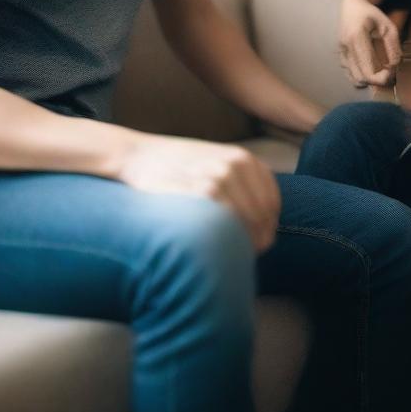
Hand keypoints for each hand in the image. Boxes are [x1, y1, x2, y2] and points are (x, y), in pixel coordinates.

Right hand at [118, 135, 280, 252]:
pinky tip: (212, 246)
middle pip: (263, 217)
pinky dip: (224, 240)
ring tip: (225, 253)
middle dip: (257, 240)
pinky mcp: (203, 192)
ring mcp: (221, 177)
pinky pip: (226, 226)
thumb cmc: (177, 168)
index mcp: (245, 159)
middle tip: (240, 255)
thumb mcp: (217, 164)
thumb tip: (266, 231)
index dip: (267, 228)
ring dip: (241, 245)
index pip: (272, 204)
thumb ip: (242, 187)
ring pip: (248, 224)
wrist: (138, 156)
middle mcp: (238, 165)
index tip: (256, 243)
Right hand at [337, 0, 401, 88]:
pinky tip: (371, 70)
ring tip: (382, 72)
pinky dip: (362, 78)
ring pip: (355, 79)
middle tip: (391, 74)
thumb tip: (395, 66)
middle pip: (362, 77)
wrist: (352, 7)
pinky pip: (350, 75)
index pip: (369, 69)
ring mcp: (341, 52)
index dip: (383, 77)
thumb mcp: (388, 26)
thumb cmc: (372, 15)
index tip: (394, 71)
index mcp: (356, 36)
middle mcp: (345, 46)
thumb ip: (393, 46)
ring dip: (370, 81)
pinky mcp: (340, 56)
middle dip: (378, 81)